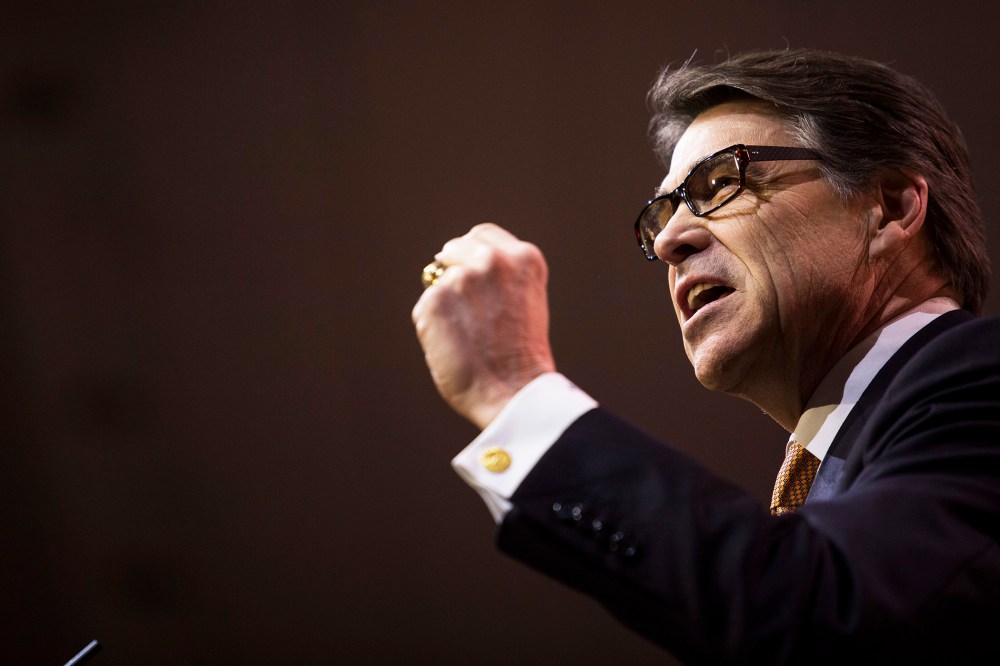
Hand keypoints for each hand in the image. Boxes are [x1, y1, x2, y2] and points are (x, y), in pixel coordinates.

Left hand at [412, 223, 556, 428]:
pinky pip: (425, 308)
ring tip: (467, 340)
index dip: (471, 252)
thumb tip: (461, 272)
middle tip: (456, 301)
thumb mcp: (525, 302)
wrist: (513, 392)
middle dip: (451, 269)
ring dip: (445, 306)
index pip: (482, 235)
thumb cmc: (521, 358)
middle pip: (455, 248)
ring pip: (439, 283)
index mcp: (524, 258)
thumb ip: (501, 280)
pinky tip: (453, 348)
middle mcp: (492, 260)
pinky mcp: (434, 300)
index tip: (465, 265)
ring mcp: (461, 278)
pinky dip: (433, 328)